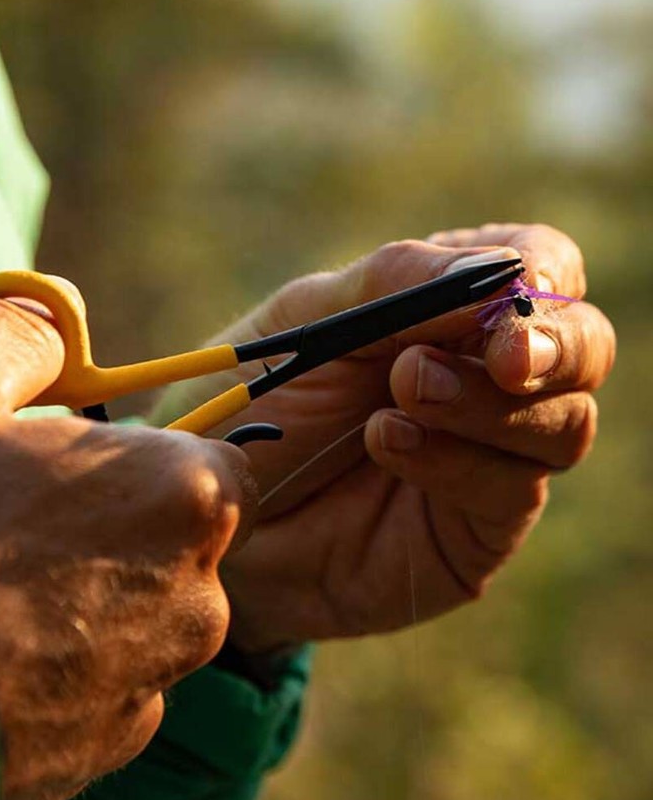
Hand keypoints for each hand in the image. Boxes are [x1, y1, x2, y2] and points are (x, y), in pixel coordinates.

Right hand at [0, 294, 254, 799]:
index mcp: (182, 495)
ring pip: (138, 621)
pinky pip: (99, 692)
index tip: (84, 468)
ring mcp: (151, 683)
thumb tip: (53, 311)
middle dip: (115, 529)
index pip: (220, 464)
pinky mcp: (102, 753)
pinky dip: (60, 672)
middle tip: (17, 525)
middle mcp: (195, 597)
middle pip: (178, 545)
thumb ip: (20, 330)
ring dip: (84, 602)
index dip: (151, 461)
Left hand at [153, 224, 614, 651]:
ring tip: (405, 389)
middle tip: (502, 352)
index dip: (543, 275)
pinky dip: (457, 459)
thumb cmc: (255, 401)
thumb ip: (394, 285)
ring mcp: (491, 456)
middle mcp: (488, 379)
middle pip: (587, 349)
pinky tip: (387, 440)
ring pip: (566, 424)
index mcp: (453, 310)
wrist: (212, 507)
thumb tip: (499, 270)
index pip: (545, 269)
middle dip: (555, 345)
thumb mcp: (307, 323)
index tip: (507, 289)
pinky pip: (511, 491)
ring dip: (490, 402)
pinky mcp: (476, 530)